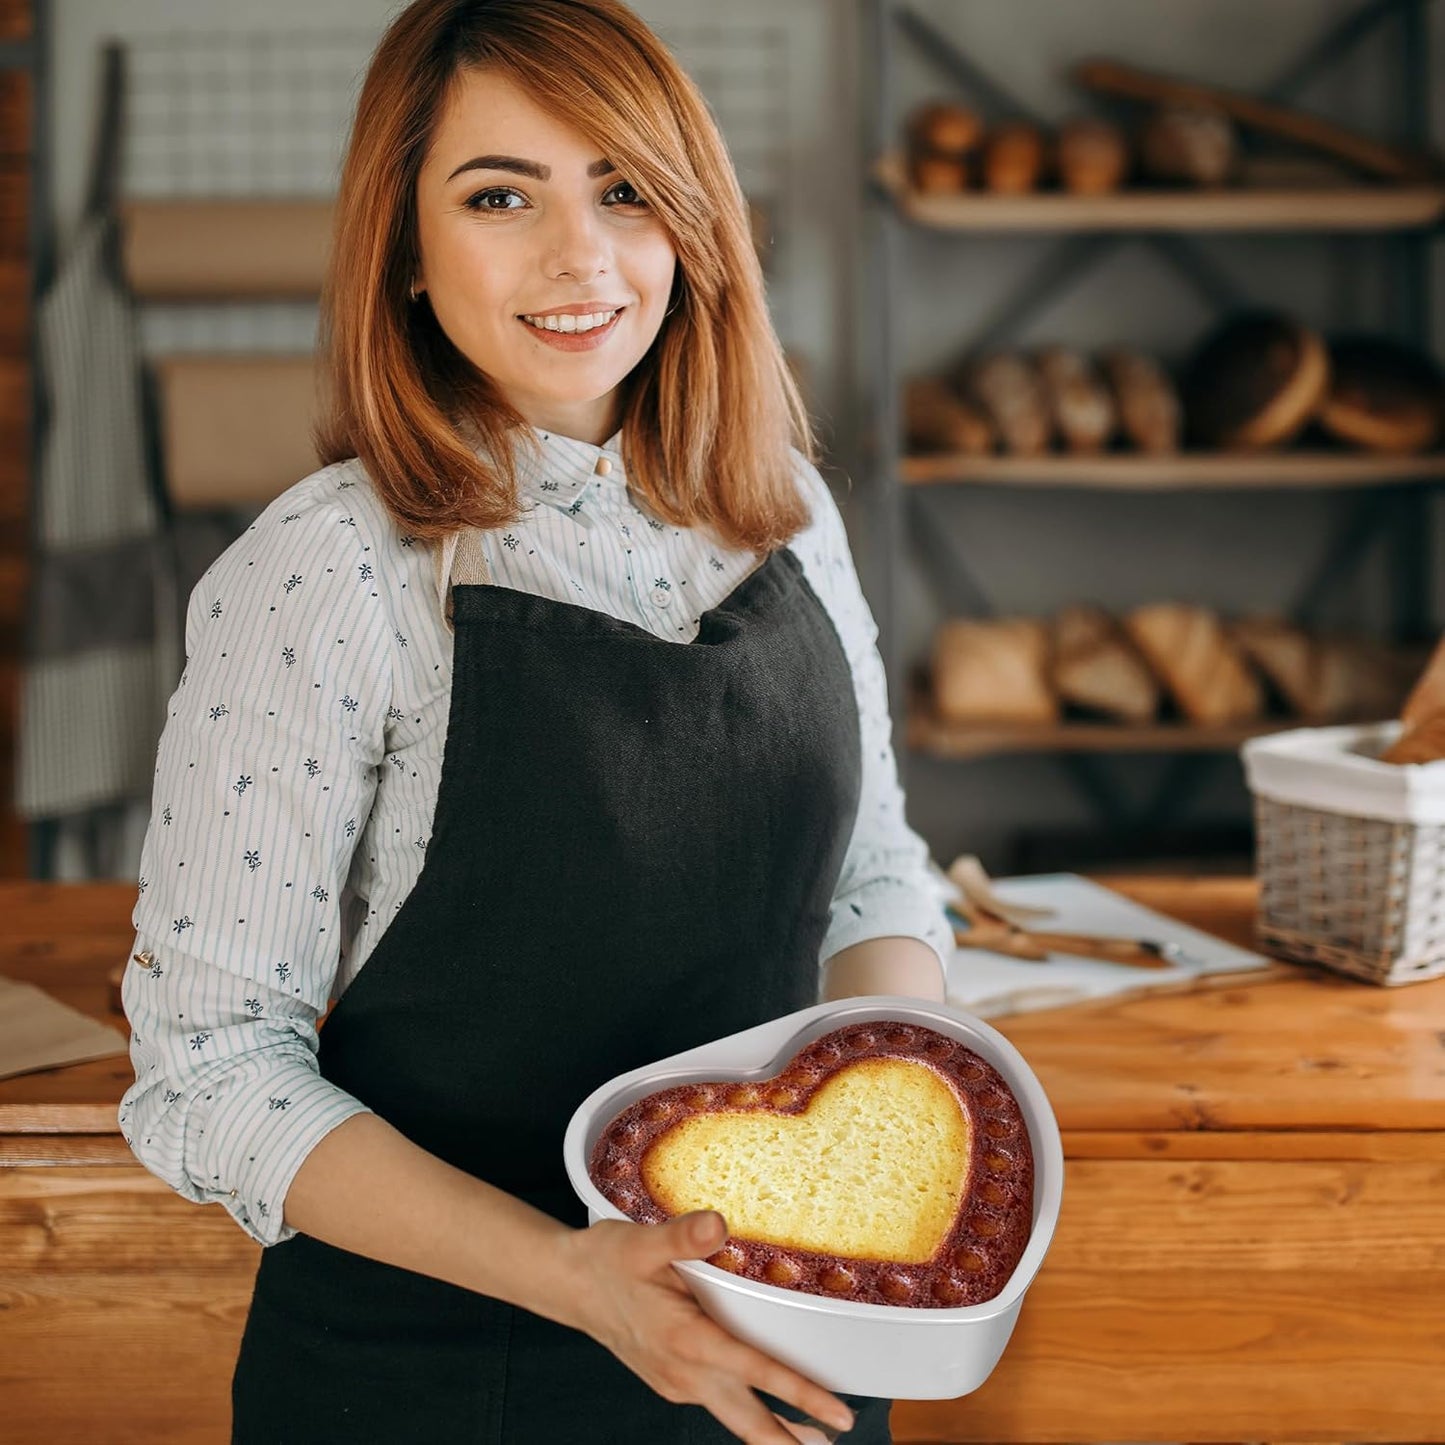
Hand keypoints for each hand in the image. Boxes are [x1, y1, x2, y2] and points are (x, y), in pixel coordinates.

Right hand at [560, 1209, 855, 1442]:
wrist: (569, 1284)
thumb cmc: (607, 1261)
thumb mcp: (643, 1242)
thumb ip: (683, 1237)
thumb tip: (718, 1225)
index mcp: (688, 1340)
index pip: (757, 1373)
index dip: (802, 1395)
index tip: (839, 1414)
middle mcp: (686, 1371)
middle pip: (750, 1422)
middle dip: (792, 1440)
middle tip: (836, 1442)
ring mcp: (678, 1381)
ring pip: (734, 1418)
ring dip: (772, 1432)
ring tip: (812, 1439)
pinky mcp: (671, 1380)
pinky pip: (717, 1404)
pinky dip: (746, 1410)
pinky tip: (760, 1403)